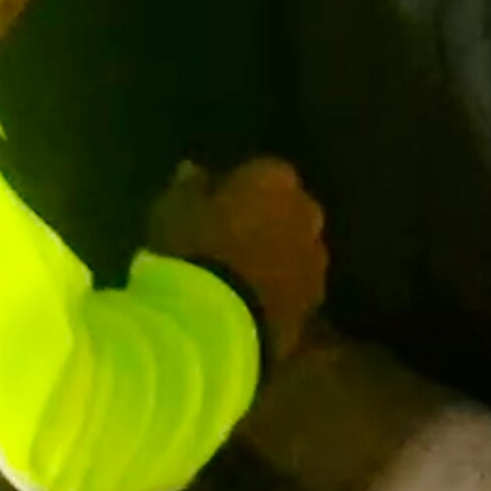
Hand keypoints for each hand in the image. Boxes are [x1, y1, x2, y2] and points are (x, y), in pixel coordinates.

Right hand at [147, 156, 329, 363]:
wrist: (219, 319)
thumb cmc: (192, 249)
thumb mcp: (174, 210)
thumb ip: (189, 187)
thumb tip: (193, 171)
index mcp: (276, 178)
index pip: (261, 173)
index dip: (237, 192)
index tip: (213, 210)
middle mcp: (307, 210)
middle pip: (287, 210)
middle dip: (265, 223)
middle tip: (229, 245)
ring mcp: (316, 256)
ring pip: (296, 249)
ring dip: (276, 258)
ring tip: (239, 280)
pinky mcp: (316, 298)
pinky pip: (296, 287)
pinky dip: (279, 292)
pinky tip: (251, 306)